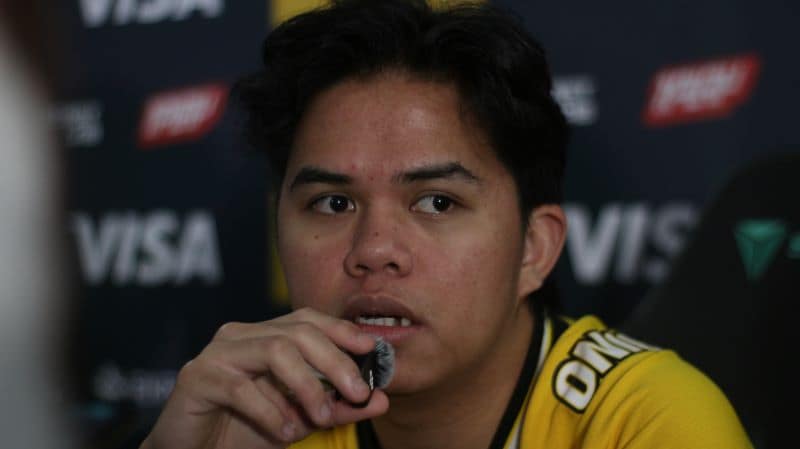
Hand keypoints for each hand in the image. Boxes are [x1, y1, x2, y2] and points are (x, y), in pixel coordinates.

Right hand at [140, 307, 388, 448]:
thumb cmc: (244, 430)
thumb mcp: (300, 419)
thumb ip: (338, 407)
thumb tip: (381, 399)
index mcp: (263, 336)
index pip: (308, 319)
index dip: (341, 330)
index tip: (371, 349)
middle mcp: (240, 335)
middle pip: (297, 332)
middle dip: (334, 361)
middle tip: (358, 392)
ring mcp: (217, 353)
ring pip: (274, 351)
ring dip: (307, 385)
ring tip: (322, 417)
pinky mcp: (197, 377)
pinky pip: (243, 388)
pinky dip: (272, 412)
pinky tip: (286, 431)